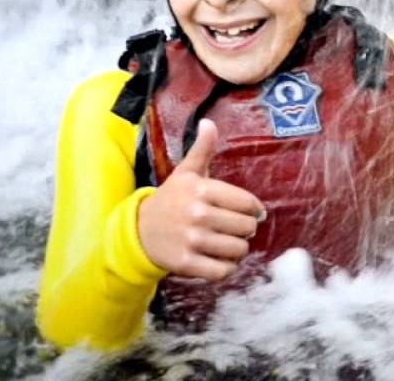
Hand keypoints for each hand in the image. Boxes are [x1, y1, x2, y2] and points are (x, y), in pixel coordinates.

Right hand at [136, 119, 265, 280]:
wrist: (138, 231)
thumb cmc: (171, 200)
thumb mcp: (186, 173)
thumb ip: (202, 149)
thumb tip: (209, 122)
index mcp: (201, 190)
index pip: (248, 203)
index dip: (254, 210)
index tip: (251, 212)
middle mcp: (197, 214)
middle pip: (246, 228)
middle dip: (245, 230)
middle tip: (234, 228)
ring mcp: (191, 240)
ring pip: (238, 250)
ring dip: (238, 249)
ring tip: (228, 243)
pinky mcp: (186, 264)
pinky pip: (223, 271)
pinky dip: (227, 268)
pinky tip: (220, 260)